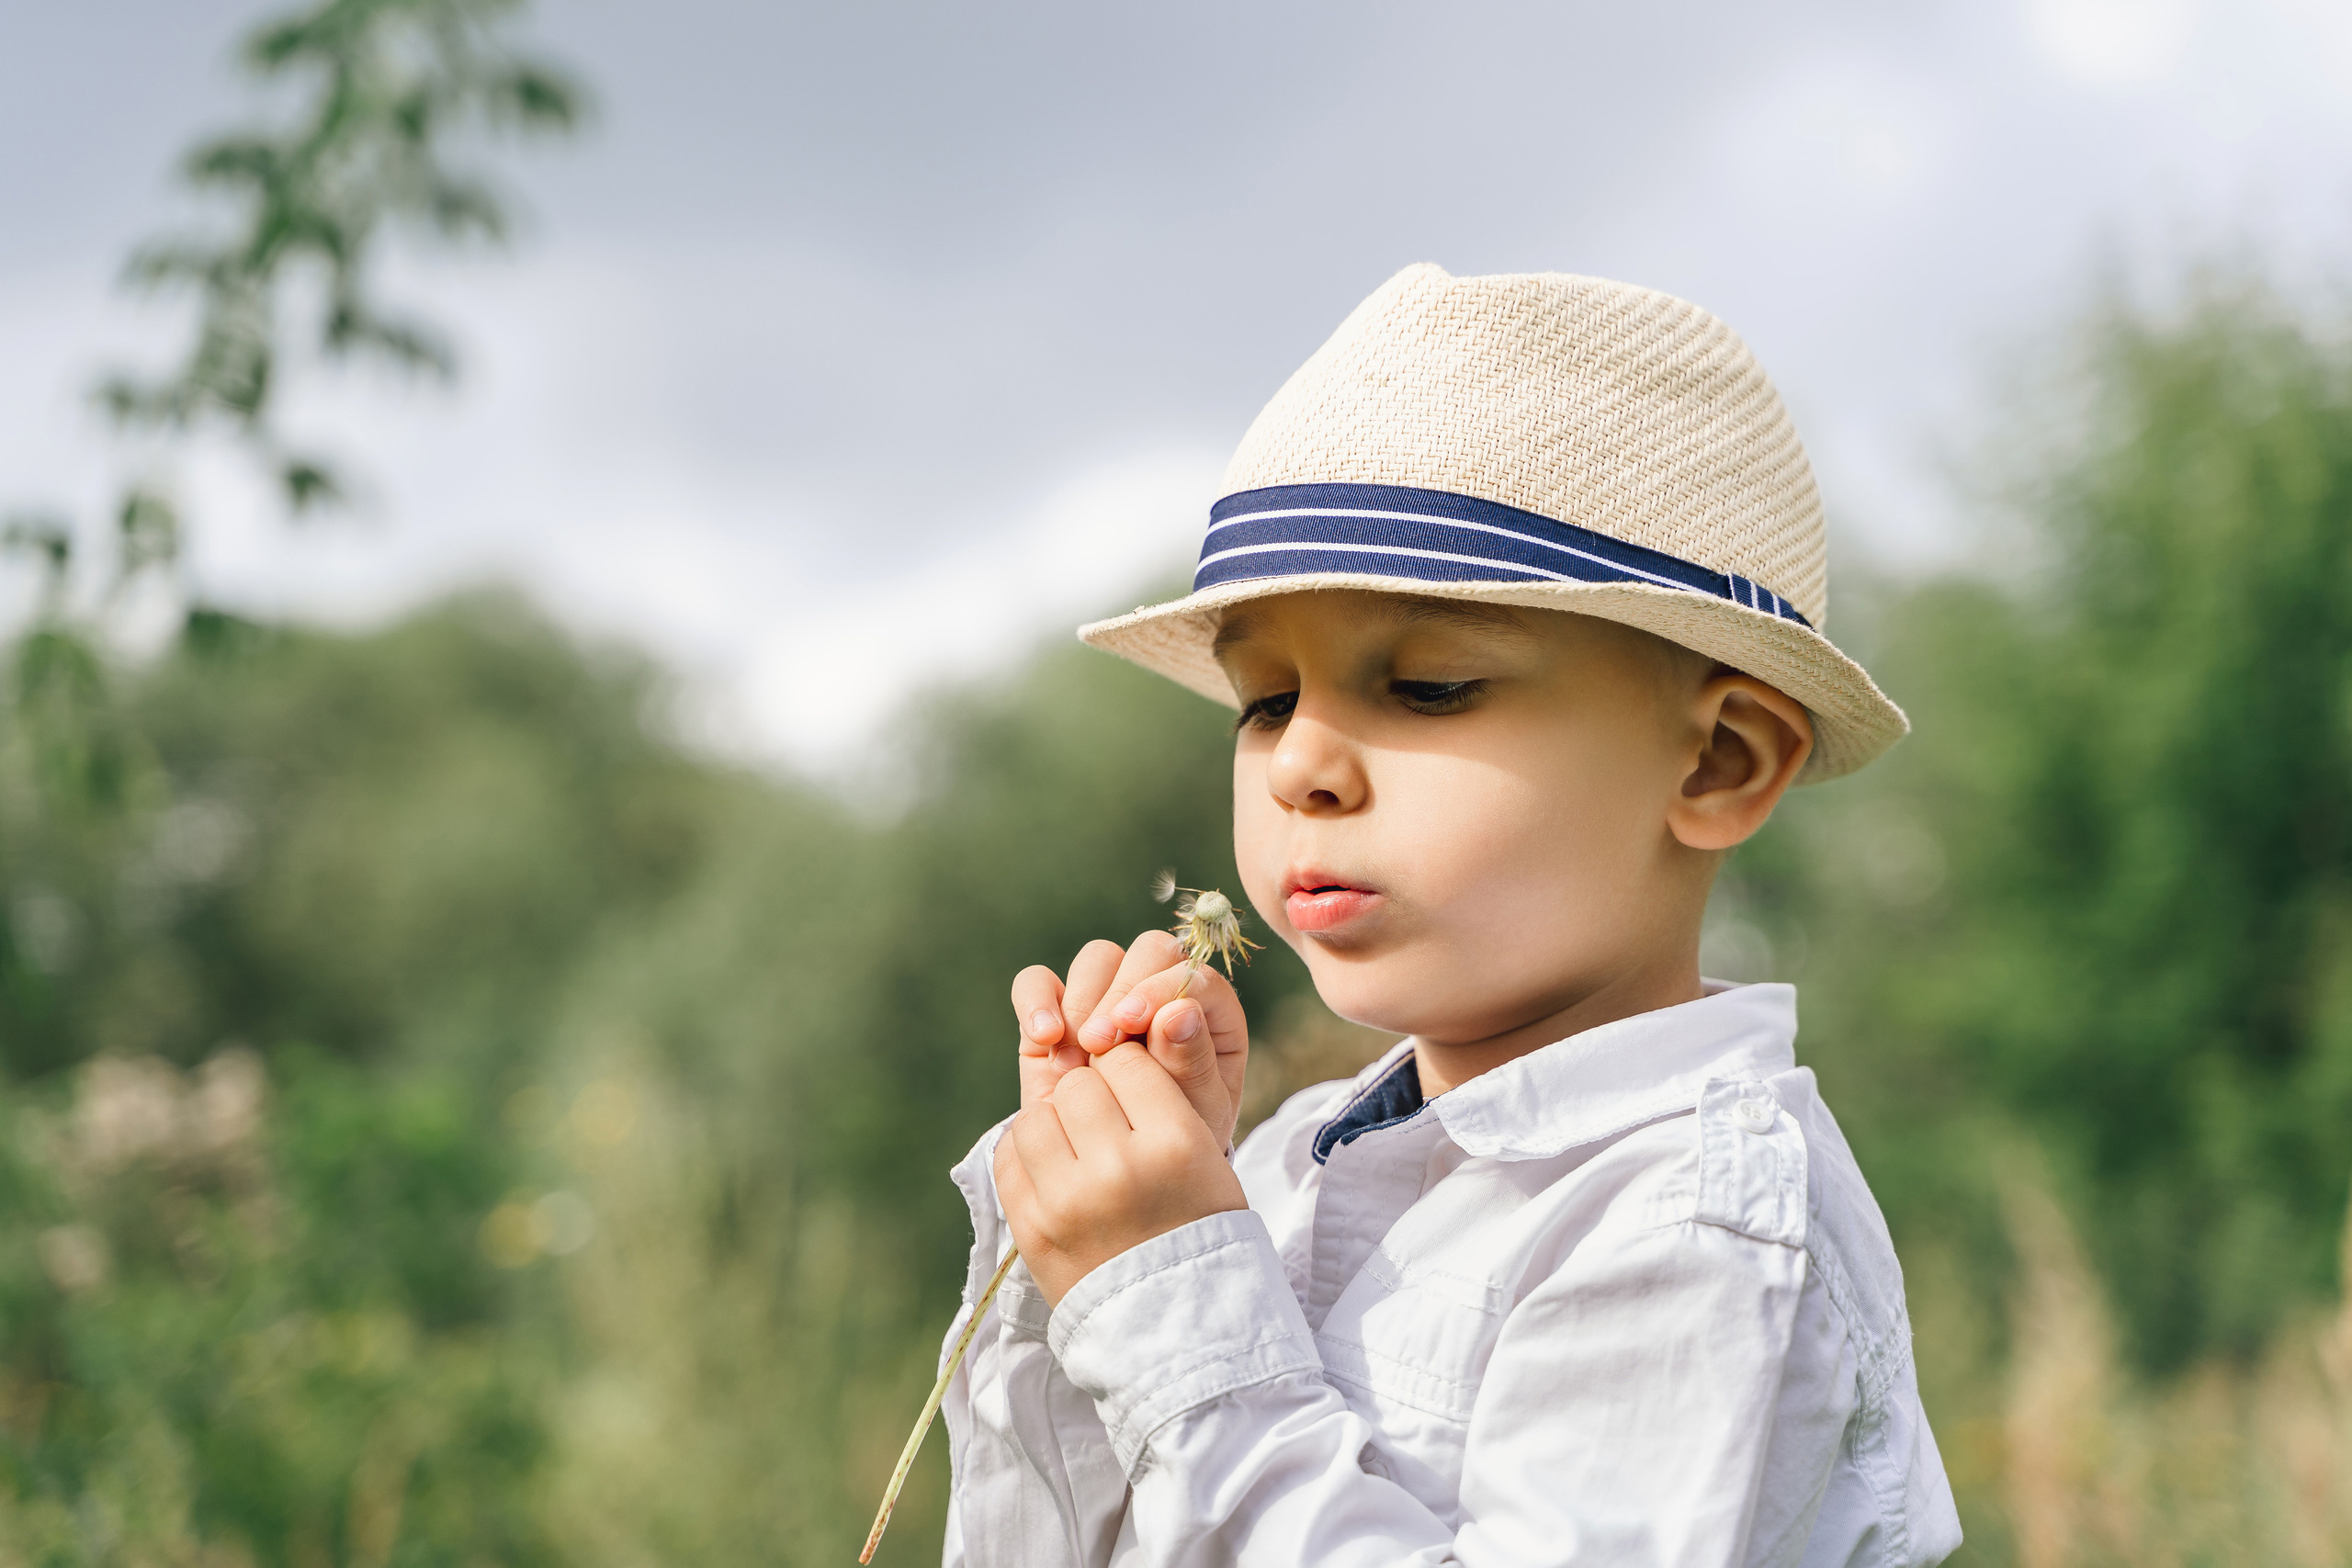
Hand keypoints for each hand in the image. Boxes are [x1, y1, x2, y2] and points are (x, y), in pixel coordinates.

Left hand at [994, 1041, 1248, 1304]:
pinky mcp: (1030, 1230)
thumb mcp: (1208, 1158)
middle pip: (1078, 1083)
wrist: (1177, 1328)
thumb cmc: (1199, 1228)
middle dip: (1090, 1095)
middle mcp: (1117, 1169)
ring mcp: (1066, 1202)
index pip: (1126, 1061)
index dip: (1128, 1071)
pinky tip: (1054, 1171)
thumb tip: (1111, 1040)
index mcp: (1173, 1146)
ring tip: (1078, 1149)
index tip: (1134, 1093)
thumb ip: (1163, 1098)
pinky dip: (1028, 1155)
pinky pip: (1010, 1157)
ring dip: (1055, 1123)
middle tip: (1107, 1125)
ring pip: (1036, 1114)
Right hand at [1010, 930, 1249, 1152]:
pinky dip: (1036, 1001)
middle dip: (1120, 992)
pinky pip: (1039, 981)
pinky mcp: (1059, 1011)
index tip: (1132, 1024)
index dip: (1161, 989)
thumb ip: (1191, 1062)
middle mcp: (1162, 993)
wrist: (1121, 1175)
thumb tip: (1179, 1013)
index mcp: (1210, 1012)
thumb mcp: (1193, 1113)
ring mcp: (1109, 998)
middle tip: (1100, 1043)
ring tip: (1075, 1064)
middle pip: (1148, 952)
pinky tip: (1044, 1038)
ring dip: (1082, 1002)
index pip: (1194, 974)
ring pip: (1098, 959)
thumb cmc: (1172, 1142)